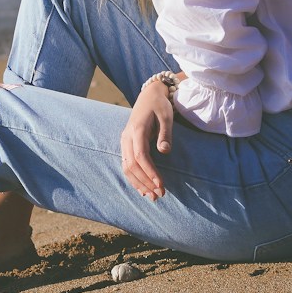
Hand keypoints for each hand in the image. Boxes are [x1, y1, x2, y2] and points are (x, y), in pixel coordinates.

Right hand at [120, 80, 175, 199]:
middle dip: (145, 182)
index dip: (150, 172)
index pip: (141, 156)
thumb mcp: (166, 116)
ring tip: (152, 196)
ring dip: (138, 184)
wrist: (149, 96)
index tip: (161, 185)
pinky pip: (126, 165)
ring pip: (126, 167)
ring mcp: (124, 141)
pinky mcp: (126, 145)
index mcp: (137, 130)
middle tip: (160, 195)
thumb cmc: (159, 106)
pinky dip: (133, 178)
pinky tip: (143, 189)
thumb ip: (165, 134)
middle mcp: (127, 137)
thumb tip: (165, 151)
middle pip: (131, 165)